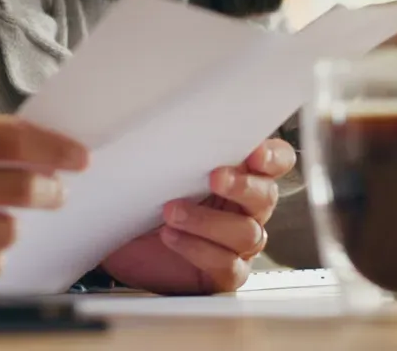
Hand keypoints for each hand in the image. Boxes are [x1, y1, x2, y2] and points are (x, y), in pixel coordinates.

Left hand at [98, 137, 294, 293]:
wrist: (120, 242)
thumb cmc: (147, 199)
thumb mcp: (160, 166)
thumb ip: (181, 147)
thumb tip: (175, 122)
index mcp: (241, 174)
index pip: (276, 161)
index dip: (273, 157)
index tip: (254, 153)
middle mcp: (246, 209)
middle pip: (266, 196)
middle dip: (242, 186)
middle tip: (215, 177)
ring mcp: (238, 244)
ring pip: (246, 232)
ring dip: (208, 220)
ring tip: (172, 212)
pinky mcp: (224, 274)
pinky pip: (227, 265)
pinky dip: (197, 249)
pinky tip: (172, 237)